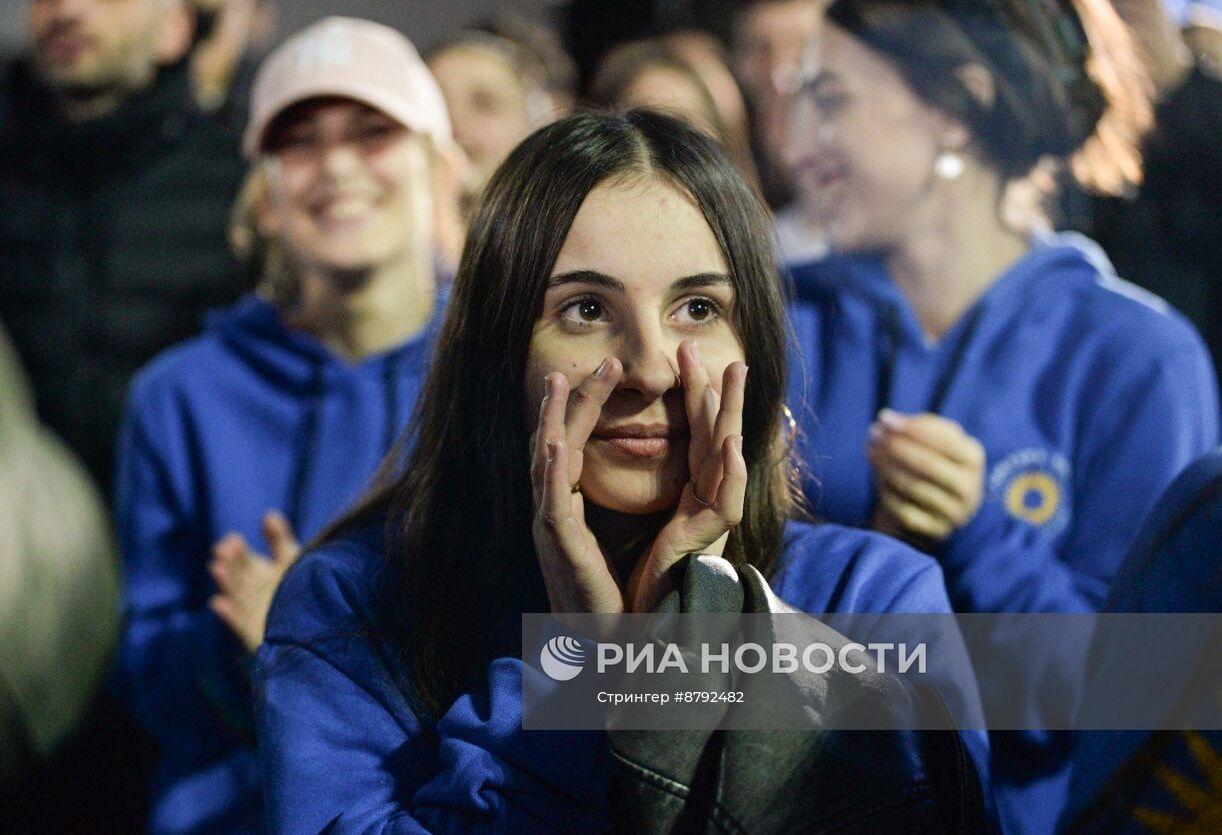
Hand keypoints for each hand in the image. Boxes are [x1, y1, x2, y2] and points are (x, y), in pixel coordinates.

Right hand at [208, 510, 300, 651]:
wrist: (320, 626)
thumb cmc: (304, 589)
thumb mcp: (292, 560)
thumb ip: (279, 540)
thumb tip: (268, 514)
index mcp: (260, 575)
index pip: (244, 560)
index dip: (237, 550)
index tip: (232, 539)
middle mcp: (253, 593)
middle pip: (238, 576)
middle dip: (229, 564)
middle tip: (222, 552)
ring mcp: (253, 614)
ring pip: (236, 597)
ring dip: (226, 583)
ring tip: (217, 569)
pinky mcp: (256, 634)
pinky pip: (240, 624)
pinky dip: (229, 615)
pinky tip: (219, 603)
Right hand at [530, 359, 627, 613]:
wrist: (608, 641)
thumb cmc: (613, 589)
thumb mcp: (613, 531)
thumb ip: (610, 497)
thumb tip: (622, 465)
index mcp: (569, 502)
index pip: (576, 441)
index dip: (587, 404)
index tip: (605, 369)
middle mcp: (554, 509)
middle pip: (556, 441)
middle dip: (571, 400)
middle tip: (589, 362)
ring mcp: (551, 526)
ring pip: (545, 464)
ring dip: (552, 422)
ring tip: (557, 385)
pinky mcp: (559, 548)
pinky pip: (553, 505)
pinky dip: (551, 473)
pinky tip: (554, 446)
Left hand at [625, 342, 747, 612]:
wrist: (645, 630)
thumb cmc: (647, 584)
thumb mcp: (649, 526)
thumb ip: (657, 495)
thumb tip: (643, 459)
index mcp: (691, 497)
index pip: (697, 437)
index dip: (697, 398)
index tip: (690, 360)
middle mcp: (705, 503)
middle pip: (715, 436)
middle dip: (719, 392)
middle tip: (720, 349)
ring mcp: (709, 522)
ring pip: (726, 457)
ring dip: (730, 414)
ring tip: (733, 373)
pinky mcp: (705, 544)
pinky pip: (723, 504)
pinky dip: (729, 473)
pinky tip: (729, 445)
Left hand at [866, 410, 984, 546]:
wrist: (935, 507)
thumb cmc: (933, 462)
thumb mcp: (936, 440)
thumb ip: (918, 426)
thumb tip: (887, 420)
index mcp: (974, 458)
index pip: (945, 441)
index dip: (913, 429)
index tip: (884, 418)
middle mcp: (970, 488)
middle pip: (930, 466)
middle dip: (897, 447)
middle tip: (873, 434)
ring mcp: (954, 513)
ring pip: (915, 488)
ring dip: (887, 466)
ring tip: (869, 449)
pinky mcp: (936, 531)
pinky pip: (905, 511)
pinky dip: (887, 491)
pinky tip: (876, 476)